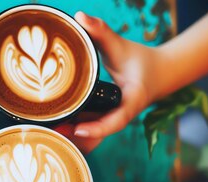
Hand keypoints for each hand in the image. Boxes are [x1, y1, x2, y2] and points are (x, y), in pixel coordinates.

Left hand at [57, 12, 163, 152]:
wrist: (158, 73)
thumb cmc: (140, 60)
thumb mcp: (120, 46)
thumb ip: (101, 32)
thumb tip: (81, 16)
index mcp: (132, 101)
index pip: (116, 121)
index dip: (97, 128)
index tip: (78, 129)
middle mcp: (123, 115)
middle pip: (100, 135)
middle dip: (78, 139)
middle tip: (54, 131)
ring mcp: (115, 119)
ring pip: (94, 136)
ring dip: (74, 136)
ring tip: (49, 130)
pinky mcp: (107, 118)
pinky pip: (92, 128)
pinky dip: (75, 129)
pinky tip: (56, 126)